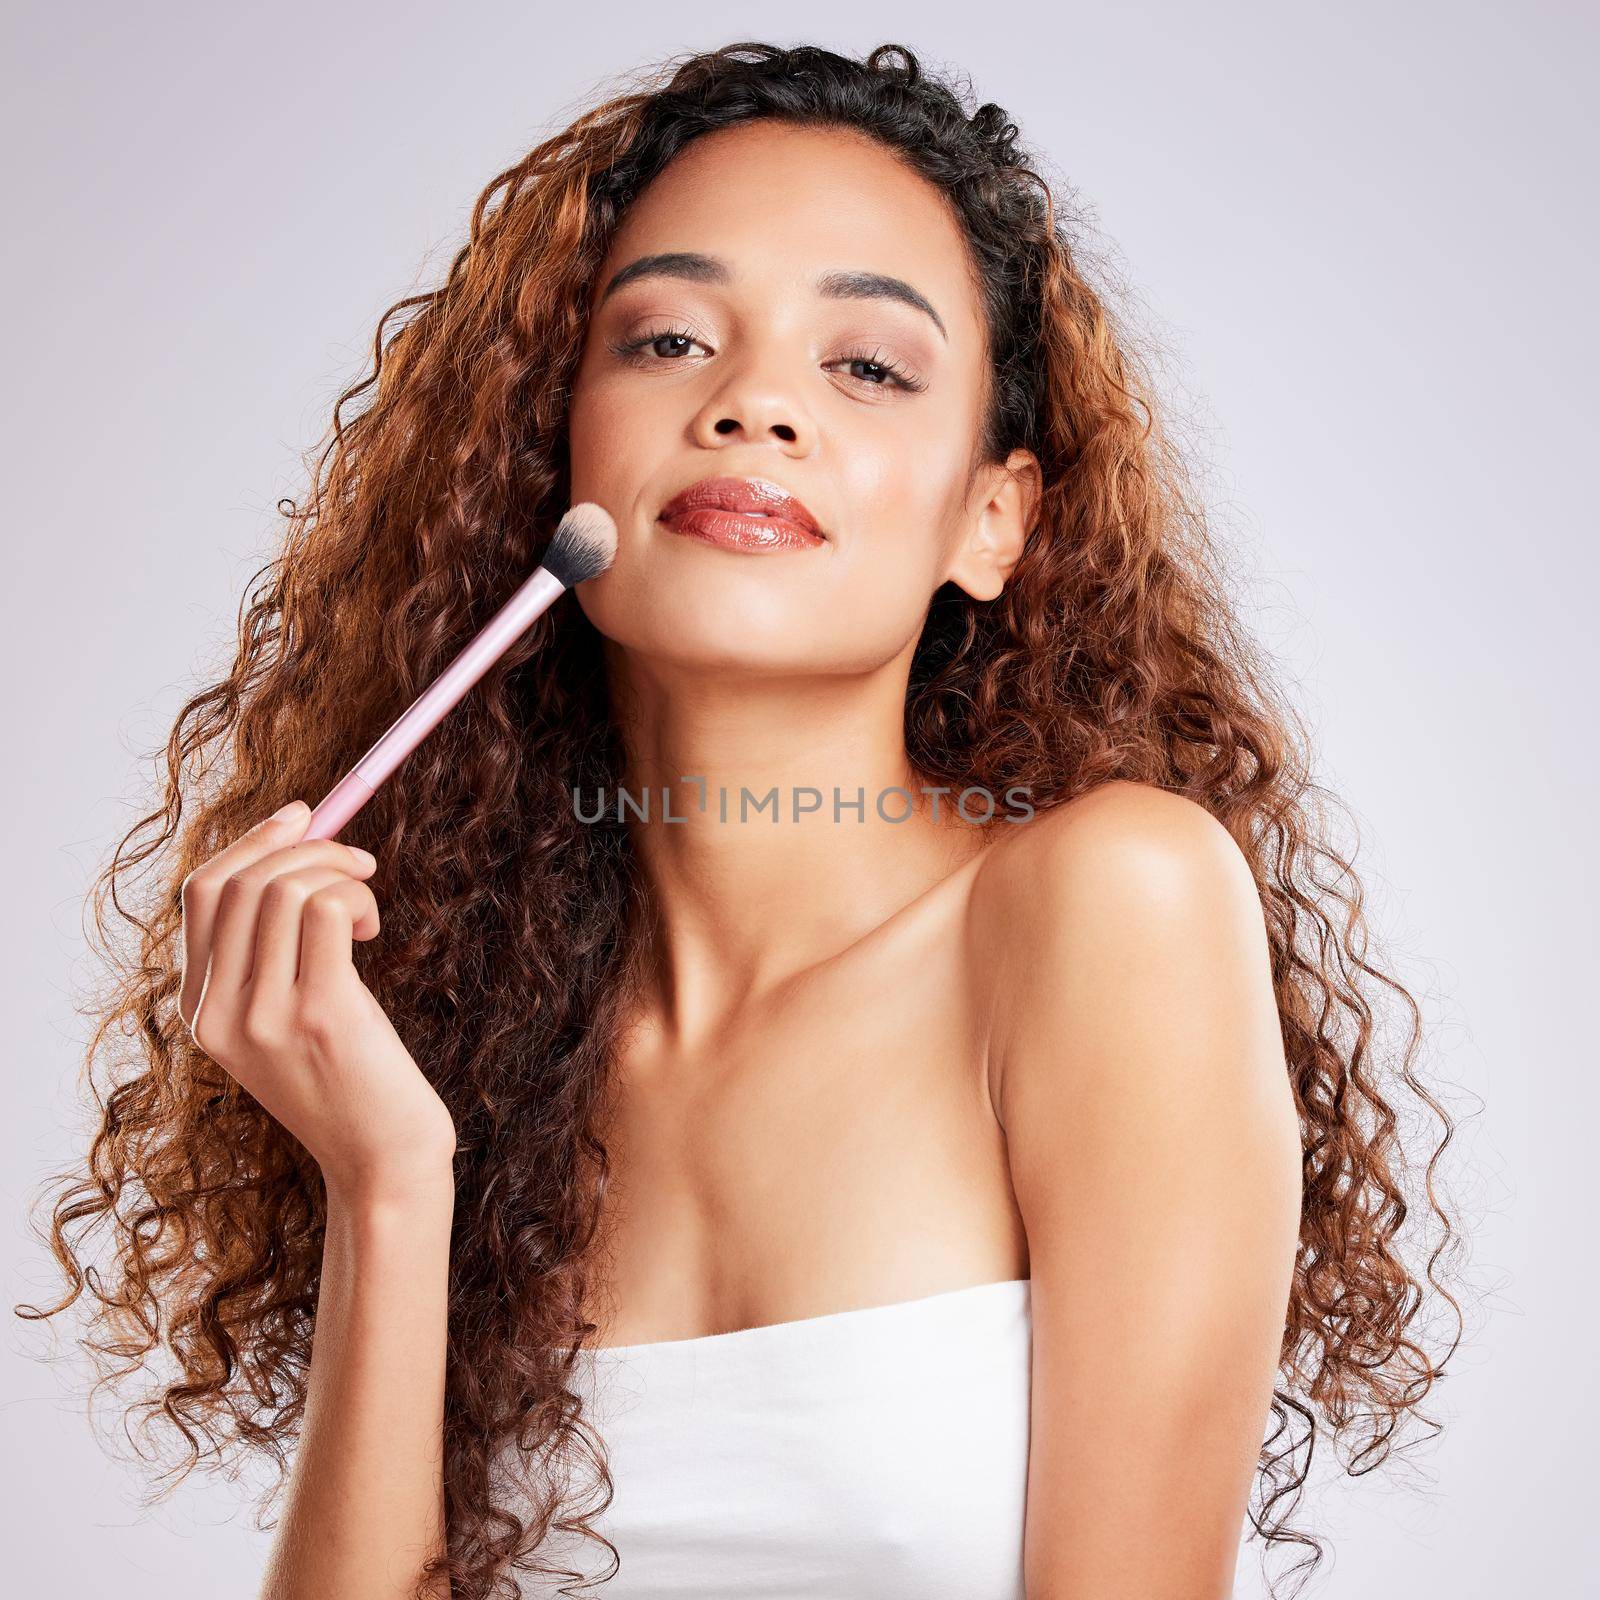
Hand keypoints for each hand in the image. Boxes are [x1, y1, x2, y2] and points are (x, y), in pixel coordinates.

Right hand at [179, 800, 456, 1203]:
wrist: (383, 1161)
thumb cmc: (350, 1079)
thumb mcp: (290, 1014)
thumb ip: (274, 950)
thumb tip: (298, 841)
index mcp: (201, 1011)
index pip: (202, 895)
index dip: (253, 843)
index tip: (303, 815)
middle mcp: (219, 1014)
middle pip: (241, 883)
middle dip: (307, 848)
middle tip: (358, 861)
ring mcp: (265, 1016)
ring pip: (285, 890)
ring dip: (340, 874)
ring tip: (368, 910)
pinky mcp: (320, 1014)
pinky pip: (325, 911)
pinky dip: (356, 898)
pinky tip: (373, 930)